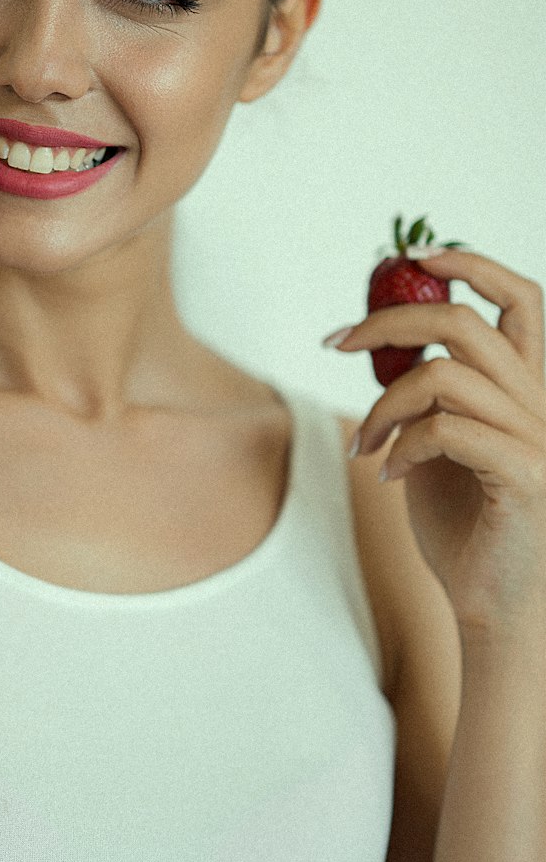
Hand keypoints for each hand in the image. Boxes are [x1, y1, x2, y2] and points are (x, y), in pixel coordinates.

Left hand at [334, 249, 544, 636]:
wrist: (493, 606)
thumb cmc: (460, 521)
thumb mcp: (434, 438)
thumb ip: (423, 386)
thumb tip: (378, 336)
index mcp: (528, 386)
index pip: (520, 297)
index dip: (470, 261)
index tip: (411, 255)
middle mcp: (542, 403)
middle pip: (463, 321)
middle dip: (388, 322)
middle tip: (336, 343)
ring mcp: (539, 440)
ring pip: (442, 376)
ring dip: (383, 405)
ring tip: (364, 441)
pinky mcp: (525, 478)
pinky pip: (445, 431)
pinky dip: (401, 445)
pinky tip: (386, 473)